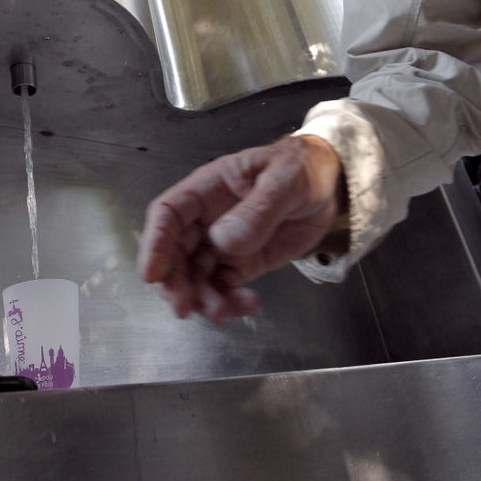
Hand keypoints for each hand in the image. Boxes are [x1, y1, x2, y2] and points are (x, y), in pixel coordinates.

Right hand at [138, 134, 344, 322]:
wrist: (328, 185)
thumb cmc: (300, 168)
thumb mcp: (283, 180)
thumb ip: (256, 209)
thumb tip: (222, 240)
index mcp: (207, 189)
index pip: (168, 214)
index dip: (155, 243)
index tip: (152, 274)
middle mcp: (206, 218)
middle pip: (175, 252)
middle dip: (175, 282)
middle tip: (186, 308)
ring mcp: (222, 243)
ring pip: (196, 275)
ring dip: (202, 297)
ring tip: (224, 311)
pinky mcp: (241, 264)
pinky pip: (224, 287)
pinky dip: (230, 301)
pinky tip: (248, 304)